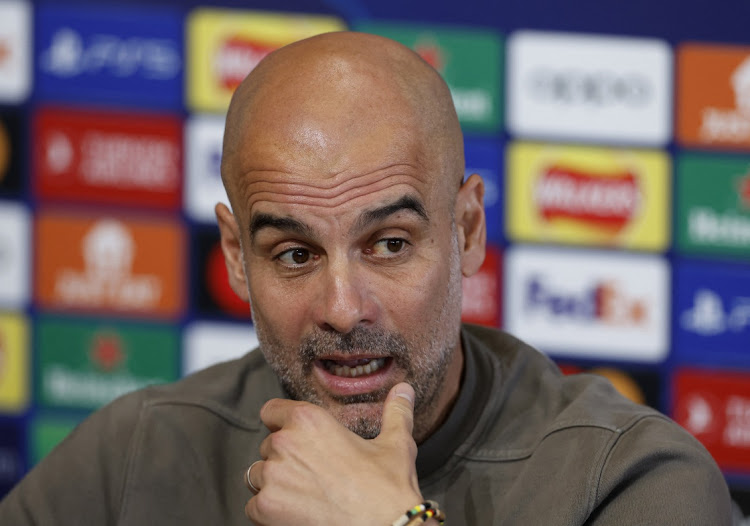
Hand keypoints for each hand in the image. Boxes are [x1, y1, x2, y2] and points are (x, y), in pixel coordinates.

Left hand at [244, 383, 423, 525]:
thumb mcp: (396, 444)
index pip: (271, 411)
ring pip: (258, 475)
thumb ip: (395, 413)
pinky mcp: (265, 508)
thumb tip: (404, 391)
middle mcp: (285, 443)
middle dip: (286, 458)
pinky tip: (298, 513)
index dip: (282, 423)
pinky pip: (254, 505)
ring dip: (275, 483)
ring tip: (306, 494)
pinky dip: (271, 512)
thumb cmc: (388, 489)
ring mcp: (272, 476)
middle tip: (315, 474)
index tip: (296, 438)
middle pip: (268, 446)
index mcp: (310, 420)